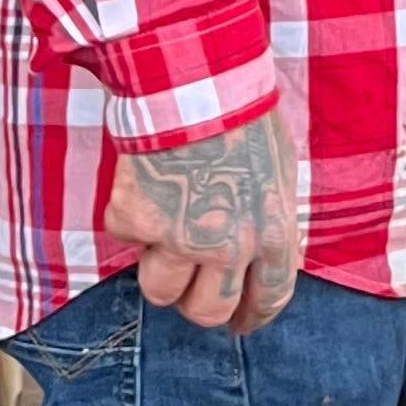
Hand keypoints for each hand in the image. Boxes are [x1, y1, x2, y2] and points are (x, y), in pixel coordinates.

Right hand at [105, 105, 301, 333]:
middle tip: (192, 286)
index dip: (252, 316)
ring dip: (159, 269)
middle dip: (198, 304)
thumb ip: (269, 220)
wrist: (196, 82)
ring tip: (164, 231)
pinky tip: (144, 187)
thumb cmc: (245, 116)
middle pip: (207, 311)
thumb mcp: (279, 172)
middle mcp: (228, 247)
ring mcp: (177, 239)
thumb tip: (258, 252)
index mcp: (274, 234)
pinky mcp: (136, 222)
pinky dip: (131, 221)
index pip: (268, 298)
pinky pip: (126, 240)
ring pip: (159, 291)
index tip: (240, 323)